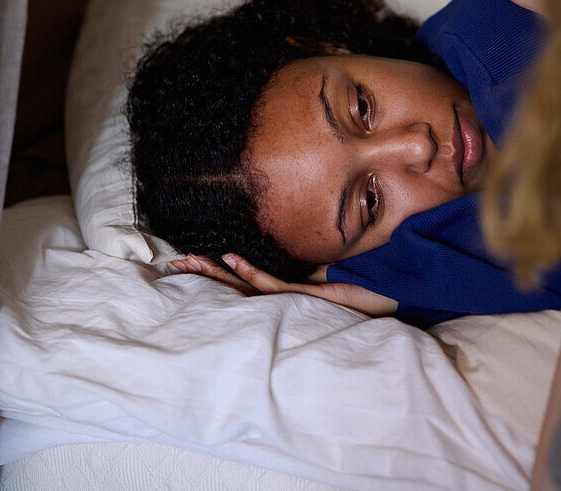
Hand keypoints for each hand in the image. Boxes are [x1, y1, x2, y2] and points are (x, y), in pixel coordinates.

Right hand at [171, 253, 398, 317]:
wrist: (384, 303)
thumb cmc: (357, 293)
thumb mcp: (323, 277)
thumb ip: (304, 271)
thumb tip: (290, 257)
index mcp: (281, 299)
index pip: (240, 286)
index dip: (214, 274)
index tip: (190, 262)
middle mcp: (280, 304)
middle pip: (233, 288)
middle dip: (204, 274)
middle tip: (175, 263)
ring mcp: (289, 302)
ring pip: (243, 288)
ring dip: (216, 273)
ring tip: (191, 261)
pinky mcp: (304, 298)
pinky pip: (270, 285)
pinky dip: (249, 271)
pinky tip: (231, 258)